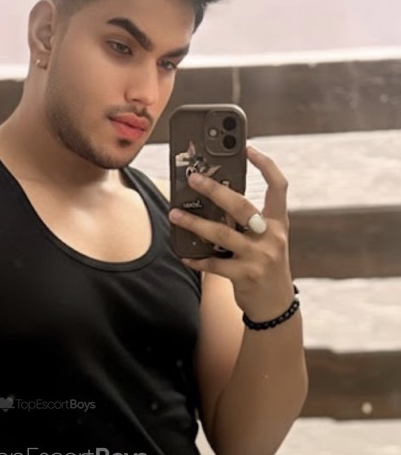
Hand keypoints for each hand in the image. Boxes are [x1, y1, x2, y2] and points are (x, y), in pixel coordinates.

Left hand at [169, 144, 295, 320]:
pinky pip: (214, 264)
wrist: (275, 305)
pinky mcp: (245, 275)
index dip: (265, 165)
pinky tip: (184, 255)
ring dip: (195, 223)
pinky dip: (197, 259)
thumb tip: (214, 201)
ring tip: (175, 215)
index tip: (248, 148)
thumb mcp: (268, 241)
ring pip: (221, 233)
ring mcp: (259, 257)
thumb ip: (249, 223)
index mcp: (279, 223)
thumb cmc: (266, 266)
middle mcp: (271, 236)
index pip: (279, 186)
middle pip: (241, 206)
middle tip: (194, 178)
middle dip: (216, 190)